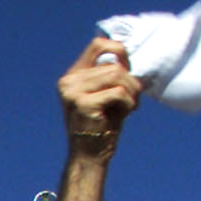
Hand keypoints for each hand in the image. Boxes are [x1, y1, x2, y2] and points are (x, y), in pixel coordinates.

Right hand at [58, 38, 140, 155]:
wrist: (90, 156)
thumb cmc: (102, 124)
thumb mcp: (104, 93)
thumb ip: (109, 73)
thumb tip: (123, 52)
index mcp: (72, 76)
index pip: (97, 44)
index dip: (118, 49)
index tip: (127, 67)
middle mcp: (68, 82)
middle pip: (114, 65)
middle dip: (131, 82)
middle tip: (132, 100)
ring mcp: (73, 92)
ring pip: (118, 76)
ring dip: (132, 92)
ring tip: (130, 107)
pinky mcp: (83, 104)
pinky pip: (119, 92)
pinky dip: (129, 103)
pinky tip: (126, 114)